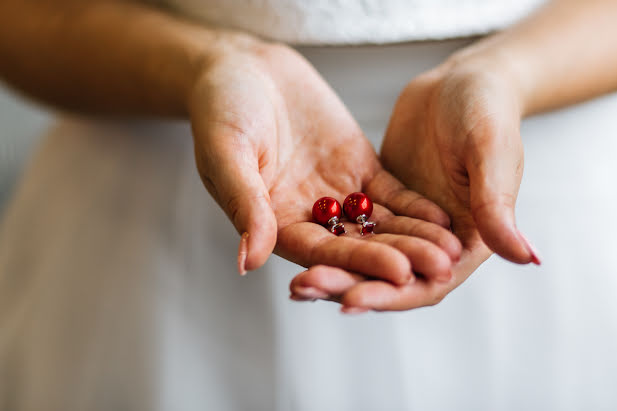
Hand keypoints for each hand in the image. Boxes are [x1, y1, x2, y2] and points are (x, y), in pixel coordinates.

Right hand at [189, 38, 460, 283]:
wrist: (242, 68)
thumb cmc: (221, 108)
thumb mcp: (226, 152)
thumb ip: (244, 204)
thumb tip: (249, 262)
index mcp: (273, 223)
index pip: (321, 252)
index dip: (360, 262)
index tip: (399, 272)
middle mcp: (307, 216)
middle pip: (358, 245)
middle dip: (400, 255)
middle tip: (442, 266)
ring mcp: (334, 193)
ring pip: (379, 223)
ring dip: (416, 237)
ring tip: (453, 249)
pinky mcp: (356, 168)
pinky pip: (388, 192)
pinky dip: (414, 205)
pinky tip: (443, 216)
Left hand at [291, 58, 540, 310]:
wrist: (462, 82)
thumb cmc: (489, 113)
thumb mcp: (492, 154)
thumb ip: (496, 204)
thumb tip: (525, 257)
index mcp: (466, 242)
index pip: (425, 282)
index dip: (388, 295)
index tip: (349, 302)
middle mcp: (432, 242)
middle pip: (386, 276)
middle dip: (346, 285)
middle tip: (303, 289)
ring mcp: (403, 224)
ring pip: (364, 254)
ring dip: (331, 267)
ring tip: (293, 280)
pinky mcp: (380, 202)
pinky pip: (351, 224)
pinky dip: (328, 235)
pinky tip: (293, 238)